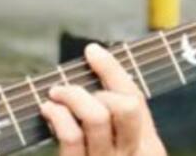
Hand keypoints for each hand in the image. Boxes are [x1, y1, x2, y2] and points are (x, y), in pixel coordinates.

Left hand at [40, 43, 166, 154]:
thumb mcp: (119, 146)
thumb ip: (113, 115)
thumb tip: (94, 58)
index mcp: (147, 148)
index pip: (135, 99)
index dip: (113, 71)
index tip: (91, 50)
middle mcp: (130, 155)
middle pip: (125, 107)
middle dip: (96, 90)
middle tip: (66, 89)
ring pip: (96, 118)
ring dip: (72, 96)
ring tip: (55, 95)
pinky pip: (71, 136)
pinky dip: (57, 114)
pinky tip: (47, 110)